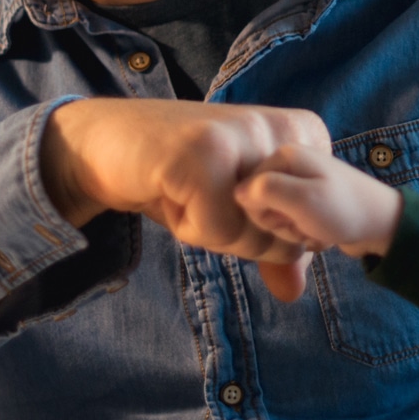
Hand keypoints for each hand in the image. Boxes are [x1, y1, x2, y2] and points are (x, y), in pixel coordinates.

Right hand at [41, 99, 322, 299]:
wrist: (108, 144)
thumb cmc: (177, 177)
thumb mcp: (234, 211)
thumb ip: (270, 245)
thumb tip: (294, 290)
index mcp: (303, 135)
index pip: (310, 228)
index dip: (261, 233)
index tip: (229, 195)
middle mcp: (282, 128)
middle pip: (284, 236)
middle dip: (237, 236)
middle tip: (202, 195)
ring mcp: (245, 135)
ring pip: (253, 235)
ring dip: (209, 231)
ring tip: (186, 189)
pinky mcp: (207, 152)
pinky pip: (216, 230)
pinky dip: (187, 226)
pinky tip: (169, 189)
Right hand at [233, 141, 402, 259]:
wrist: (383, 224)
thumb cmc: (344, 210)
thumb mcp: (302, 201)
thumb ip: (265, 192)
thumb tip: (236, 192)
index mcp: (283, 155)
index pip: (244, 192)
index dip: (264, 214)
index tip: (291, 218)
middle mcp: (287, 162)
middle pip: (257, 205)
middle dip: (280, 224)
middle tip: (306, 224)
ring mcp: (296, 180)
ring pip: (272, 217)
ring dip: (292, 231)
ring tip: (316, 228)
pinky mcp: (304, 197)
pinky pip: (288, 221)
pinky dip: (302, 232)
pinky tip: (320, 231)